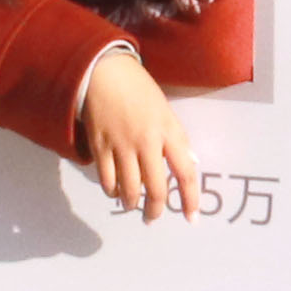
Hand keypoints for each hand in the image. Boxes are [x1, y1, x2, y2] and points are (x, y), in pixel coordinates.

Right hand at [74, 44, 193, 220]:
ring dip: (132, 203)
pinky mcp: (99, 146)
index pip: (185, 172)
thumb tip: (190, 164)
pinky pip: (107, 179)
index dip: (190, 199)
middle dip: (155, 209)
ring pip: (129, 189)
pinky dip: (111, 191)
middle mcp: (146, 141)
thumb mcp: (166, 110)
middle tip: (153, 217)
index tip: (191, 218)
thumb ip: (177, 138)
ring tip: (132, 206)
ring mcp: (121, 145)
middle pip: (155, 189)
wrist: (104, 71)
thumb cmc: (138, 89)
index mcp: (167, 131)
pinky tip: (114, 191)